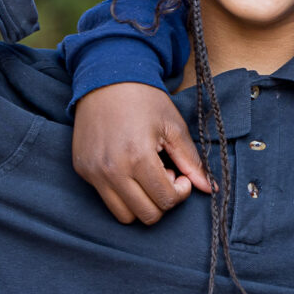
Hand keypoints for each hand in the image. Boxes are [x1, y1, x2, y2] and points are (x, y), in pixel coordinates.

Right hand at [72, 81, 214, 224]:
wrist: (106, 78)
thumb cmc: (144, 100)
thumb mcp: (174, 127)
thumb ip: (192, 161)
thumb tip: (210, 189)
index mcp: (137, 157)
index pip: (165, 200)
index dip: (180, 192)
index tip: (180, 175)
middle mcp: (111, 170)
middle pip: (146, 215)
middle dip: (162, 200)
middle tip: (164, 175)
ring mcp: (93, 172)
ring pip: (124, 215)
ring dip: (142, 203)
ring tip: (146, 176)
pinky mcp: (83, 170)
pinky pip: (106, 199)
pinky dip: (122, 193)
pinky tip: (130, 170)